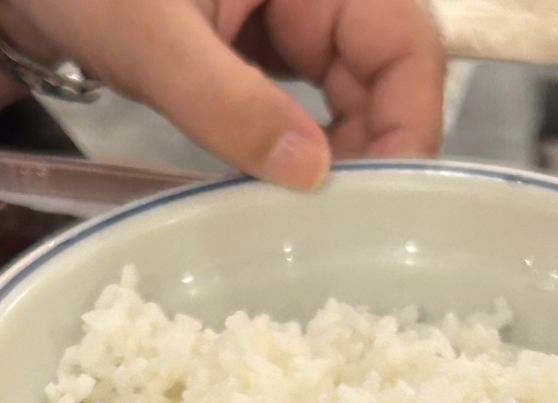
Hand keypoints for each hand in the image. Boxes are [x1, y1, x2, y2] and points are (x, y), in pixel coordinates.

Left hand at [0, 0, 445, 188]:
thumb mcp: (149, 38)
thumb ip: (228, 103)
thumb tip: (312, 176)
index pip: (405, 39)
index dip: (409, 120)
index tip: (381, 198)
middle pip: (385, 72)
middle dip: (372, 149)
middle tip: (340, 226)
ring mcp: (286, 12)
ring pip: (349, 93)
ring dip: (338, 157)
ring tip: (308, 217)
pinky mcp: (256, 43)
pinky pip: (305, 99)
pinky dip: (298, 148)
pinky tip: (276, 188)